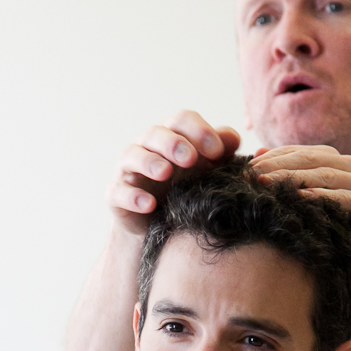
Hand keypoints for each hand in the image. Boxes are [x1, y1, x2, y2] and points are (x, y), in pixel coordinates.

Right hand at [107, 111, 240, 236]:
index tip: (218, 151)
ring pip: (132, 155)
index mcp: (172, 137)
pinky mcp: (116, 196)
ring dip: (149, 162)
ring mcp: (129, 170)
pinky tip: (148, 204)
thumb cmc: (185, 191)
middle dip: (173, 143)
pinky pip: (118, 192)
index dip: (199, 131)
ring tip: (165, 173)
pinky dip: (132, 197)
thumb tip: (234, 139)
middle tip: (190, 158)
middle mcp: (147, 148)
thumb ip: (220, 154)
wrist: (158, 229)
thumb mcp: (206, 172)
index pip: (182, 121)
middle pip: (156, 134)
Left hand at [250, 145, 350, 245]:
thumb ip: (284, 175)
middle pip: (312, 160)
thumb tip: (256, 153)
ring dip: (297, 179)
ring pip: (328, 175)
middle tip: (254, 176)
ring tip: (271, 185)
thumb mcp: (300, 200)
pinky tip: (302, 198)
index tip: (247, 169)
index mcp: (336, 160)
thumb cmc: (323, 229)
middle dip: (281, 167)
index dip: (274, 157)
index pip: (301, 152)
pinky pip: (347, 197)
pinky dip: (324, 196)